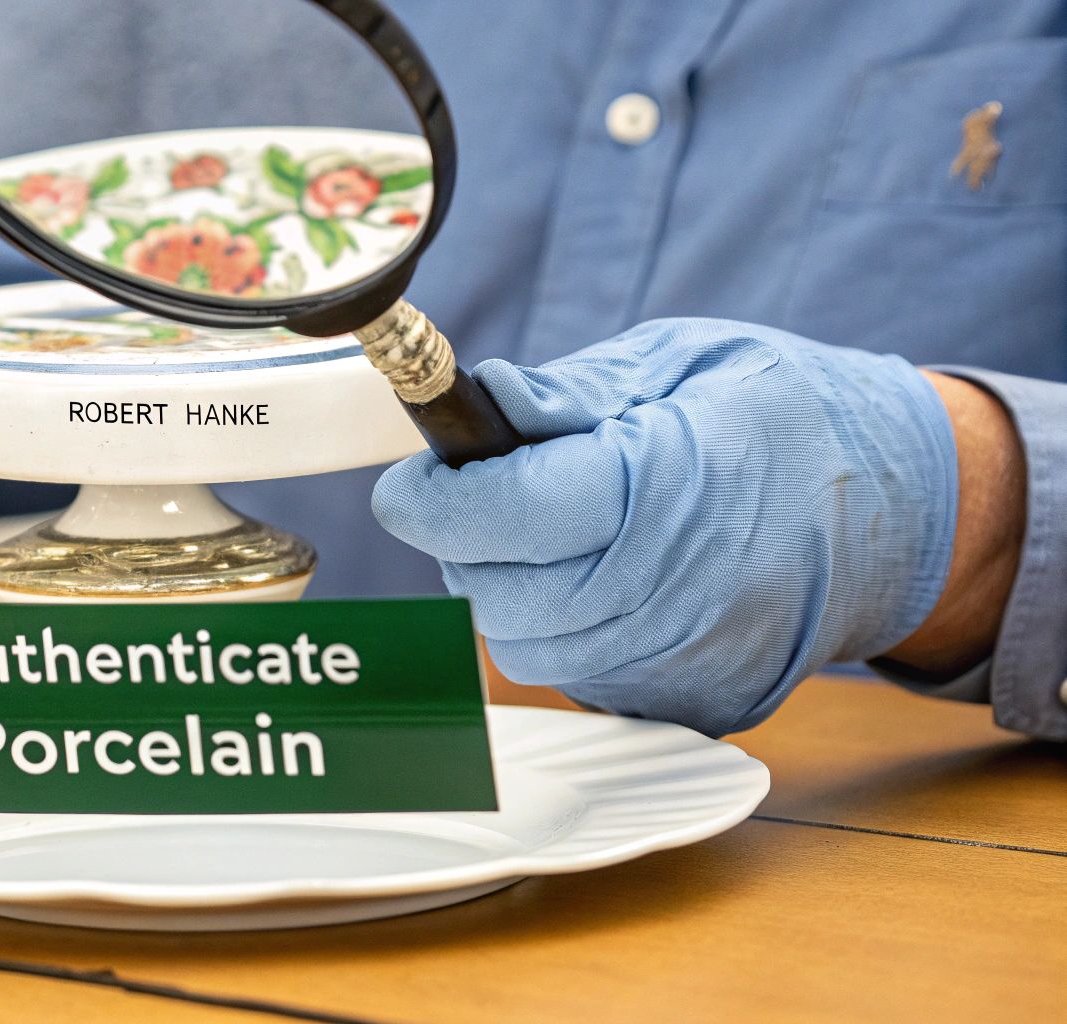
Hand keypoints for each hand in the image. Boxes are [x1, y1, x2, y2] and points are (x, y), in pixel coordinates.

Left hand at [373, 319, 959, 735]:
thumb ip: (568, 394)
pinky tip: (601, 579)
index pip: (496, 515)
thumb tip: (479, 401)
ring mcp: (676, 662)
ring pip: (520, 644)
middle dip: (465, 542)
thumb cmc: (784, 419)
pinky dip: (562, 629)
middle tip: (492, 494)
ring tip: (556, 532)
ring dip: (508, 588)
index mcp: (658, 490)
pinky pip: (573, 676)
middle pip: (489, 593)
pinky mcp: (684, 703)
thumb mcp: (679, 365)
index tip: (410, 480)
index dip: (429, 497)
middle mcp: (664, 593)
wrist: (897, 510)